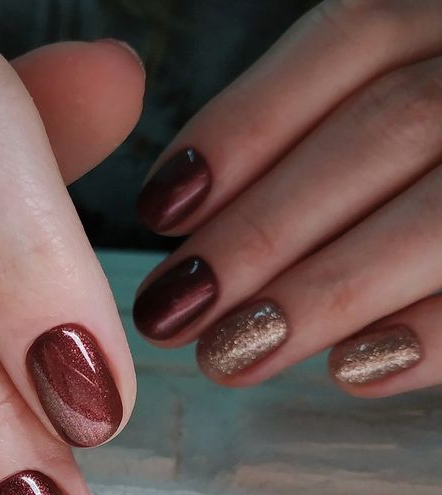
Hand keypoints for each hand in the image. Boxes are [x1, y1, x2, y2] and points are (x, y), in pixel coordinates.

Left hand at [134, 0, 441, 396]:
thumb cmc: (415, 171)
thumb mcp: (382, 122)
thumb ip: (313, 145)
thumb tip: (187, 222)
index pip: (350, 41)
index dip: (243, 128)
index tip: (161, 211)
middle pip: (386, 130)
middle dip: (262, 231)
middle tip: (174, 314)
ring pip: (441, 210)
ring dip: (323, 292)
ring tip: (231, 355)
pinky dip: (430, 334)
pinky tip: (351, 373)